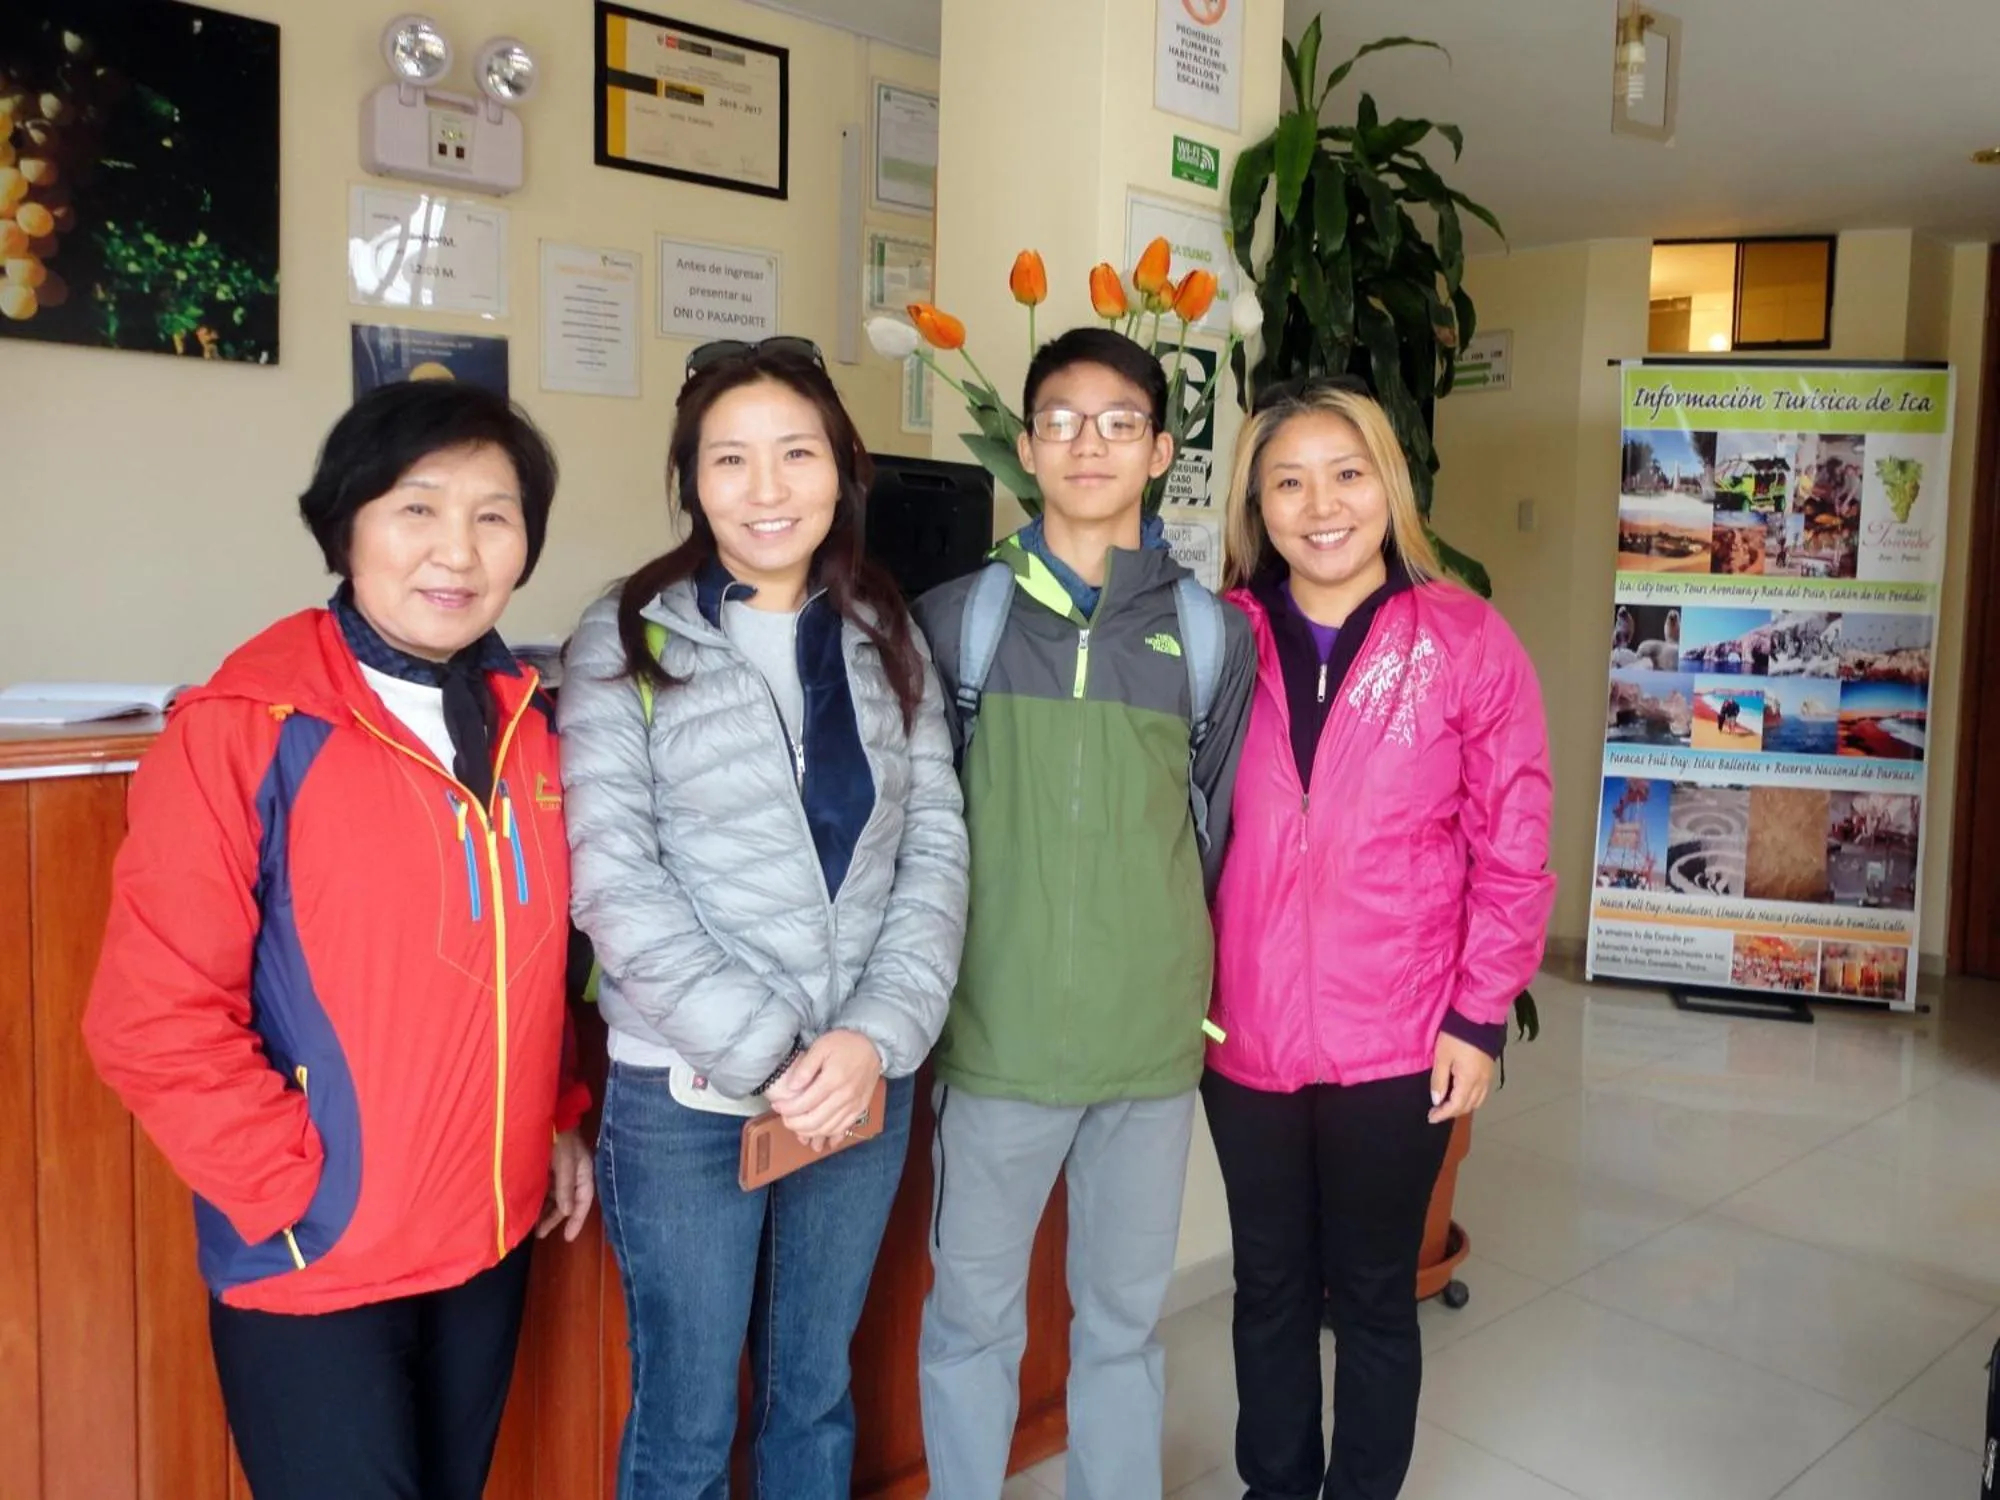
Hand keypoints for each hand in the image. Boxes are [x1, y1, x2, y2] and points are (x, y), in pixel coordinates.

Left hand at [537, 1128, 595, 1241]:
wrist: (548, 1113)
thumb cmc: (559, 1136)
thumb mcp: (564, 1161)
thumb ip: (565, 1186)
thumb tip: (566, 1212)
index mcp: (584, 1171)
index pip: (584, 1201)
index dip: (576, 1220)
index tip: (568, 1238)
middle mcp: (574, 1173)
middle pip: (568, 1202)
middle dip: (556, 1218)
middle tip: (541, 1234)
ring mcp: (561, 1170)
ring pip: (556, 1197)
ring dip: (547, 1211)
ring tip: (534, 1225)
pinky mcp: (549, 1167)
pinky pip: (547, 1189)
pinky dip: (541, 1200)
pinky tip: (532, 1209)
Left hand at [766, 1030, 881, 1152]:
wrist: (873, 1046)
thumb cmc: (846, 1044)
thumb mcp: (822, 1046)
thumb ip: (806, 1067)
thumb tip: (792, 1087)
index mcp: (833, 1079)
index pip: (805, 1103)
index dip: (788, 1108)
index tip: (777, 1106)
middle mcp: (845, 1096)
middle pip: (815, 1120)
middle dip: (795, 1124)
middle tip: (784, 1119)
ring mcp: (854, 1105)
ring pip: (828, 1129)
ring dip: (809, 1132)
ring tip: (797, 1126)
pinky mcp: (859, 1109)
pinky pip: (843, 1129)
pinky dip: (829, 1135)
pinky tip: (818, 1135)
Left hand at [1428, 1032, 1495, 1124]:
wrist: (1477, 1019)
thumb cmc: (1456, 1037)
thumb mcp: (1442, 1057)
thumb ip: (1439, 1080)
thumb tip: (1437, 1100)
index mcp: (1469, 1080)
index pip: (1456, 1106)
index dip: (1443, 1114)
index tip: (1431, 1117)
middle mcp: (1481, 1083)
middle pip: (1468, 1106)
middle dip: (1451, 1112)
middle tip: (1436, 1112)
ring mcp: (1488, 1078)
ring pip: (1477, 1102)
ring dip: (1462, 1107)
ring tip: (1447, 1106)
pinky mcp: (1489, 1072)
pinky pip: (1481, 1093)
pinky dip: (1471, 1099)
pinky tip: (1461, 1095)